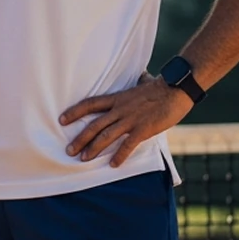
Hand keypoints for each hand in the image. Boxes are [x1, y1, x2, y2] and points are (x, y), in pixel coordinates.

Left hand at [60, 73, 192, 165]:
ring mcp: (131, 119)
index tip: (61, 120)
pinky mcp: (143, 129)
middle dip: (80, 139)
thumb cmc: (160, 87)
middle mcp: (120, 109)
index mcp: (117, 98)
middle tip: (68, 150)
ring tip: (83, 159)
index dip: (74, 112)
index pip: (90, 104)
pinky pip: (128, 145)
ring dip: (93, 148)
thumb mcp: (142, 83)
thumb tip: (142, 75)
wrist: (177, 89)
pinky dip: (120, 155)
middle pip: (94, 125)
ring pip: (106, 135)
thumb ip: (137, 83)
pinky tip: (113, 164)